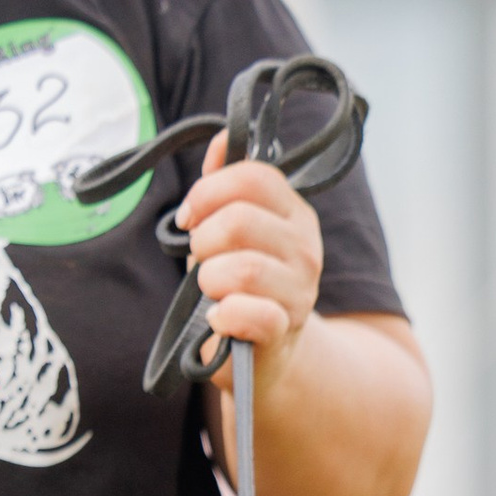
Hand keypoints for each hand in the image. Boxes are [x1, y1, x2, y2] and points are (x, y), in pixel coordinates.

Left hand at [181, 137, 323, 376]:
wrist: (267, 355)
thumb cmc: (242, 286)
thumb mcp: (233, 231)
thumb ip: (225, 187)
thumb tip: (222, 140)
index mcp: (294, 214)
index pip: (254, 177)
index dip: (209, 191)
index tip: (190, 217)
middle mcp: (305, 248)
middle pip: (239, 221)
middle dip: (203, 239)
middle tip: (201, 259)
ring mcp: (300, 291)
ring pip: (240, 269)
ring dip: (208, 279)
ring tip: (211, 290)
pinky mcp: (283, 331)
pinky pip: (247, 313)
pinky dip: (222, 314)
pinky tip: (217, 317)